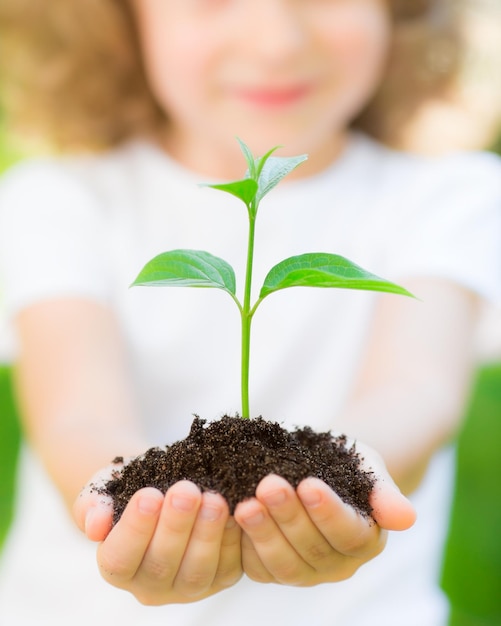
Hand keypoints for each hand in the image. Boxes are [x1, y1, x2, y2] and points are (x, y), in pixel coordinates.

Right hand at [73, 465, 242, 604]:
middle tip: (186, 490)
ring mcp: (187, 587)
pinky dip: (232, 537)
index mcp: (117, 567)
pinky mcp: (220, 577)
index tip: (148, 494)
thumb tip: (94, 526)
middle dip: (176, 526)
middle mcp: (150, 586)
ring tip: (213, 498)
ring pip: (198, 570)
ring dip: (207, 533)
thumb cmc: (128, 487)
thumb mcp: (104, 488)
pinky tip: (235, 508)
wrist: (161, 485)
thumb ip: (93, 506)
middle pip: (162, 565)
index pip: (120, 558)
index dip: (135, 528)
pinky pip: (228, 564)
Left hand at [234, 444, 415, 586]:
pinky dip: (242, 545)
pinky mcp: (271, 568)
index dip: (328, 512)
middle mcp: (337, 565)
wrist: (318, 466)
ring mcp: (303, 571)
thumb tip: (407, 517)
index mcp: (365, 541)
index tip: (309, 483)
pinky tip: (229, 517)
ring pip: (283, 565)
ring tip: (245, 503)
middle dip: (289, 517)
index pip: (349, 534)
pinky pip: (256, 567)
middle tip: (269, 485)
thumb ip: (384, 493)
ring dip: (263, 534)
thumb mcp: (367, 467)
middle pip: (313, 551)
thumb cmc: (345, 464)